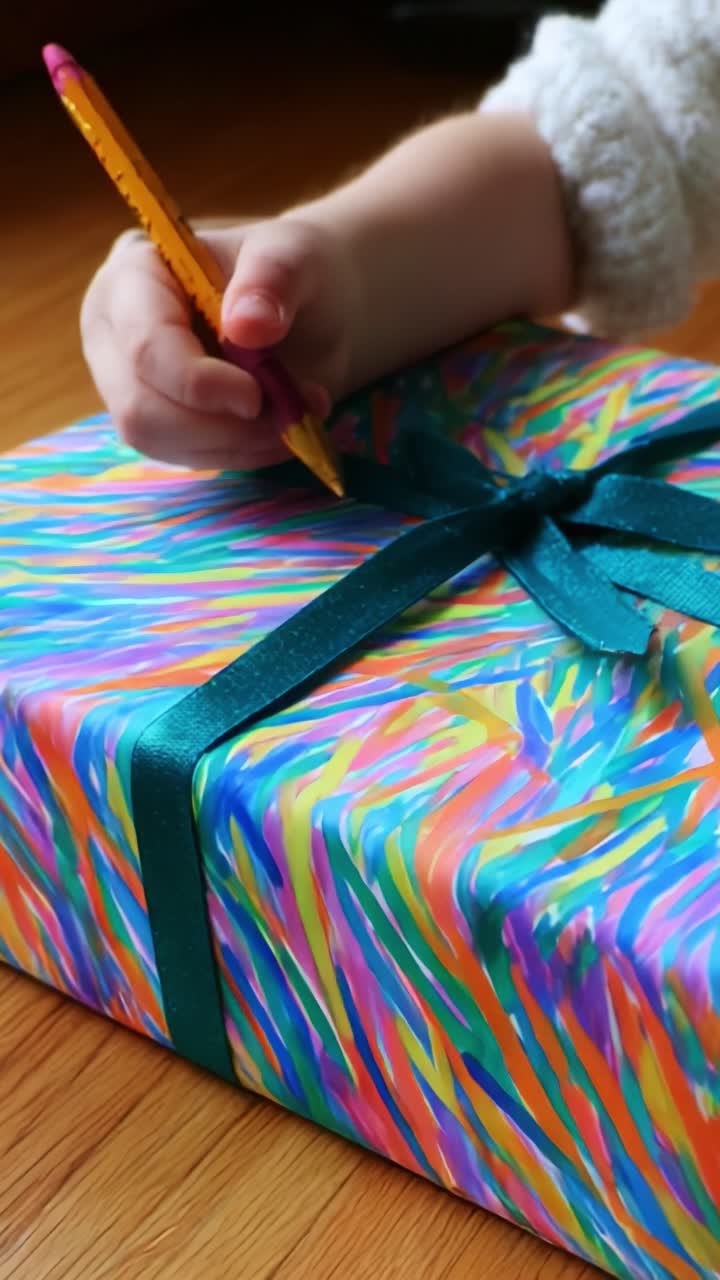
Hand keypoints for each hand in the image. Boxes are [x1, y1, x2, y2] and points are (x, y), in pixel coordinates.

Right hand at [80, 218, 357, 469]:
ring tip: (293, 421)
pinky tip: (276, 434)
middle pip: (140, 406)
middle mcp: (114, 333)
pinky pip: (184, 455)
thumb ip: (274, 279)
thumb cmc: (292, 270)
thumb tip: (247, 326)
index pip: (145, 345)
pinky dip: (238, 454)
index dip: (197, 382)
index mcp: (132, 278)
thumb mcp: (296, 255)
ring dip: (234, 445)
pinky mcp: (155, 420)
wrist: (308, 304)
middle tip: (289, 417)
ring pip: (159, 440)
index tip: (256, 397)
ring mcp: (127, 382)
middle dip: (219, 425)